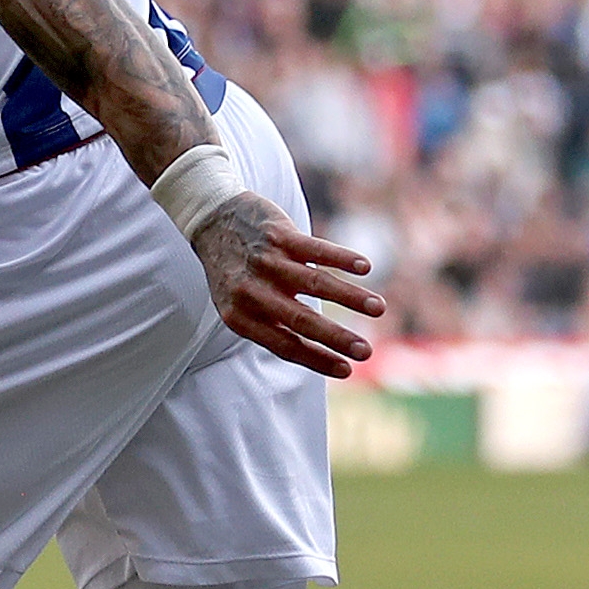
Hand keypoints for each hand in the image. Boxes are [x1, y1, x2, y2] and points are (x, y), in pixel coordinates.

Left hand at [191, 193, 387, 379]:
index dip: (316, 359)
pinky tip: (365, 267)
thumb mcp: (238, 304)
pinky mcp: (278, 234)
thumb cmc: (235, 271)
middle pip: (300, 319)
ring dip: (349, 297)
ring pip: (313, 283)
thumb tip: (317, 353)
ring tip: (378, 309)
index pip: (284, 345)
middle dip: (336, 338)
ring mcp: (265, 261)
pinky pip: (314, 248)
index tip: (347, 371)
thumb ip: (271, 325)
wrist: (210, 218)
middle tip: (366, 352)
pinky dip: (341, 257)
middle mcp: (251, 291)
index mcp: (240, 316)